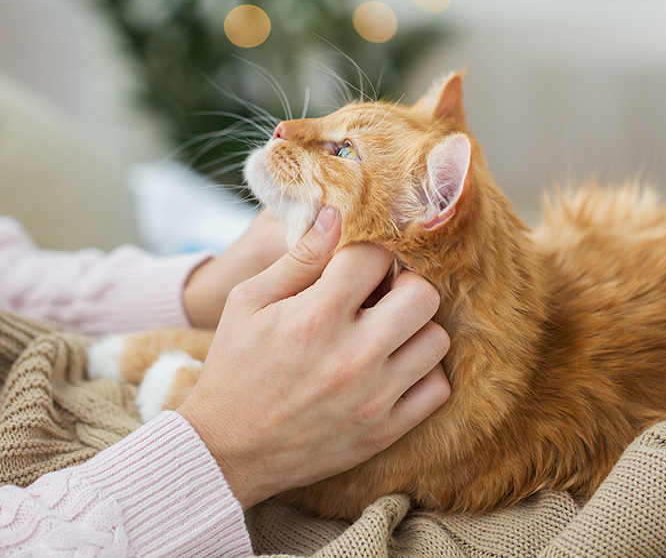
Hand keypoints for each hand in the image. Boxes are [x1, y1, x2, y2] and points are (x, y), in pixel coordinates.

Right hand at [177, 207, 450, 509]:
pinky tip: (392, 366)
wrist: (228, 449)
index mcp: (317, 317)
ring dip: (414, 327)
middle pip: (422, 293)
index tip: (354, 264)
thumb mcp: (248, 302)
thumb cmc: (235, 367)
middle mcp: (354, 355)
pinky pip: (437, 388)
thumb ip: (297, 259)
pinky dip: (422, 373)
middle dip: (401, 283)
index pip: (376, 256)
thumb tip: (336, 216)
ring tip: (385, 330)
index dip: (366, 252)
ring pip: (437, 339)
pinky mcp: (385, 429)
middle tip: (377, 293)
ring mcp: (374, 396)